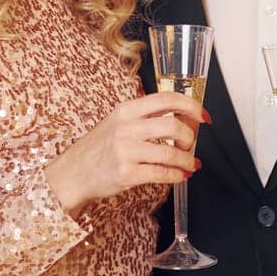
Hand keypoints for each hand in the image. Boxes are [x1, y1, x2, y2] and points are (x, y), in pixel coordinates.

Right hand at [45, 94, 206, 217]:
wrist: (73, 173)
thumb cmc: (99, 148)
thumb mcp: (117, 122)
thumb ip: (145, 117)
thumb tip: (182, 119)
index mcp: (126, 110)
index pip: (166, 100)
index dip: (191, 106)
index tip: (203, 116)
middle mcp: (126, 127)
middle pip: (173, 126)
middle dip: (189, 137)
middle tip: (190, 144)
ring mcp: (126, 151)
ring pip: (171, 154)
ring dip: (187, 160)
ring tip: (190, 164)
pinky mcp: (127, 173)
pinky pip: (162, 174)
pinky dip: (177, 175)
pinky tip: (180, 175)